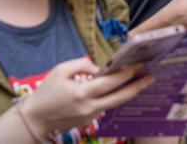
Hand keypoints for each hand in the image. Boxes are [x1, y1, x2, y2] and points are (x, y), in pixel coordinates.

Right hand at [19, 57, 152, 134]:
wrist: (34, 119)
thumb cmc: (46, 92)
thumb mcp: (60, 71)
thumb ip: (82, 64)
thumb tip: (101, 67)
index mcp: (81, 93)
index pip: (109, 83)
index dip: (126, 74)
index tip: (139, 65)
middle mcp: (89, 107)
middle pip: (120, 97)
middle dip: (137, 86)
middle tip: (151, 76)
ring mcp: (90, 117)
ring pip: (114, 103)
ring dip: (128, 92)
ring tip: (142, 80)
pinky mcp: (89, 121)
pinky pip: (104, 107)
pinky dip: (113, 97)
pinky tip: (121, 88)